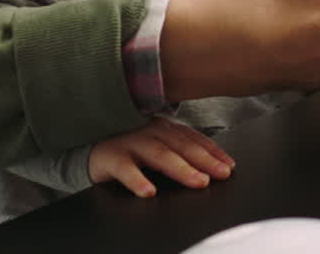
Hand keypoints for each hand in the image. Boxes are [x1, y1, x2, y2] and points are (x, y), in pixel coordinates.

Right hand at [87, 116, 234, 197]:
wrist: (89, 147)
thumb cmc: (128, 147)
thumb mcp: (156, 145)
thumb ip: (179, 150)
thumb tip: (211, 167)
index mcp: (165, 128)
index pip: (194, 139)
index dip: (213, 152)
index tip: (230, 166)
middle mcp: (151, 131)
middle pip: (182, 146)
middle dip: (204, 160)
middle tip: (221, 174)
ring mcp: (131, 142)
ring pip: (159, 155)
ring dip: (181, 169)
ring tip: (198, 181)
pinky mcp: (111, 157)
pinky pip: (125, 170)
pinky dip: (137, 180)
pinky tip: (149, 192)